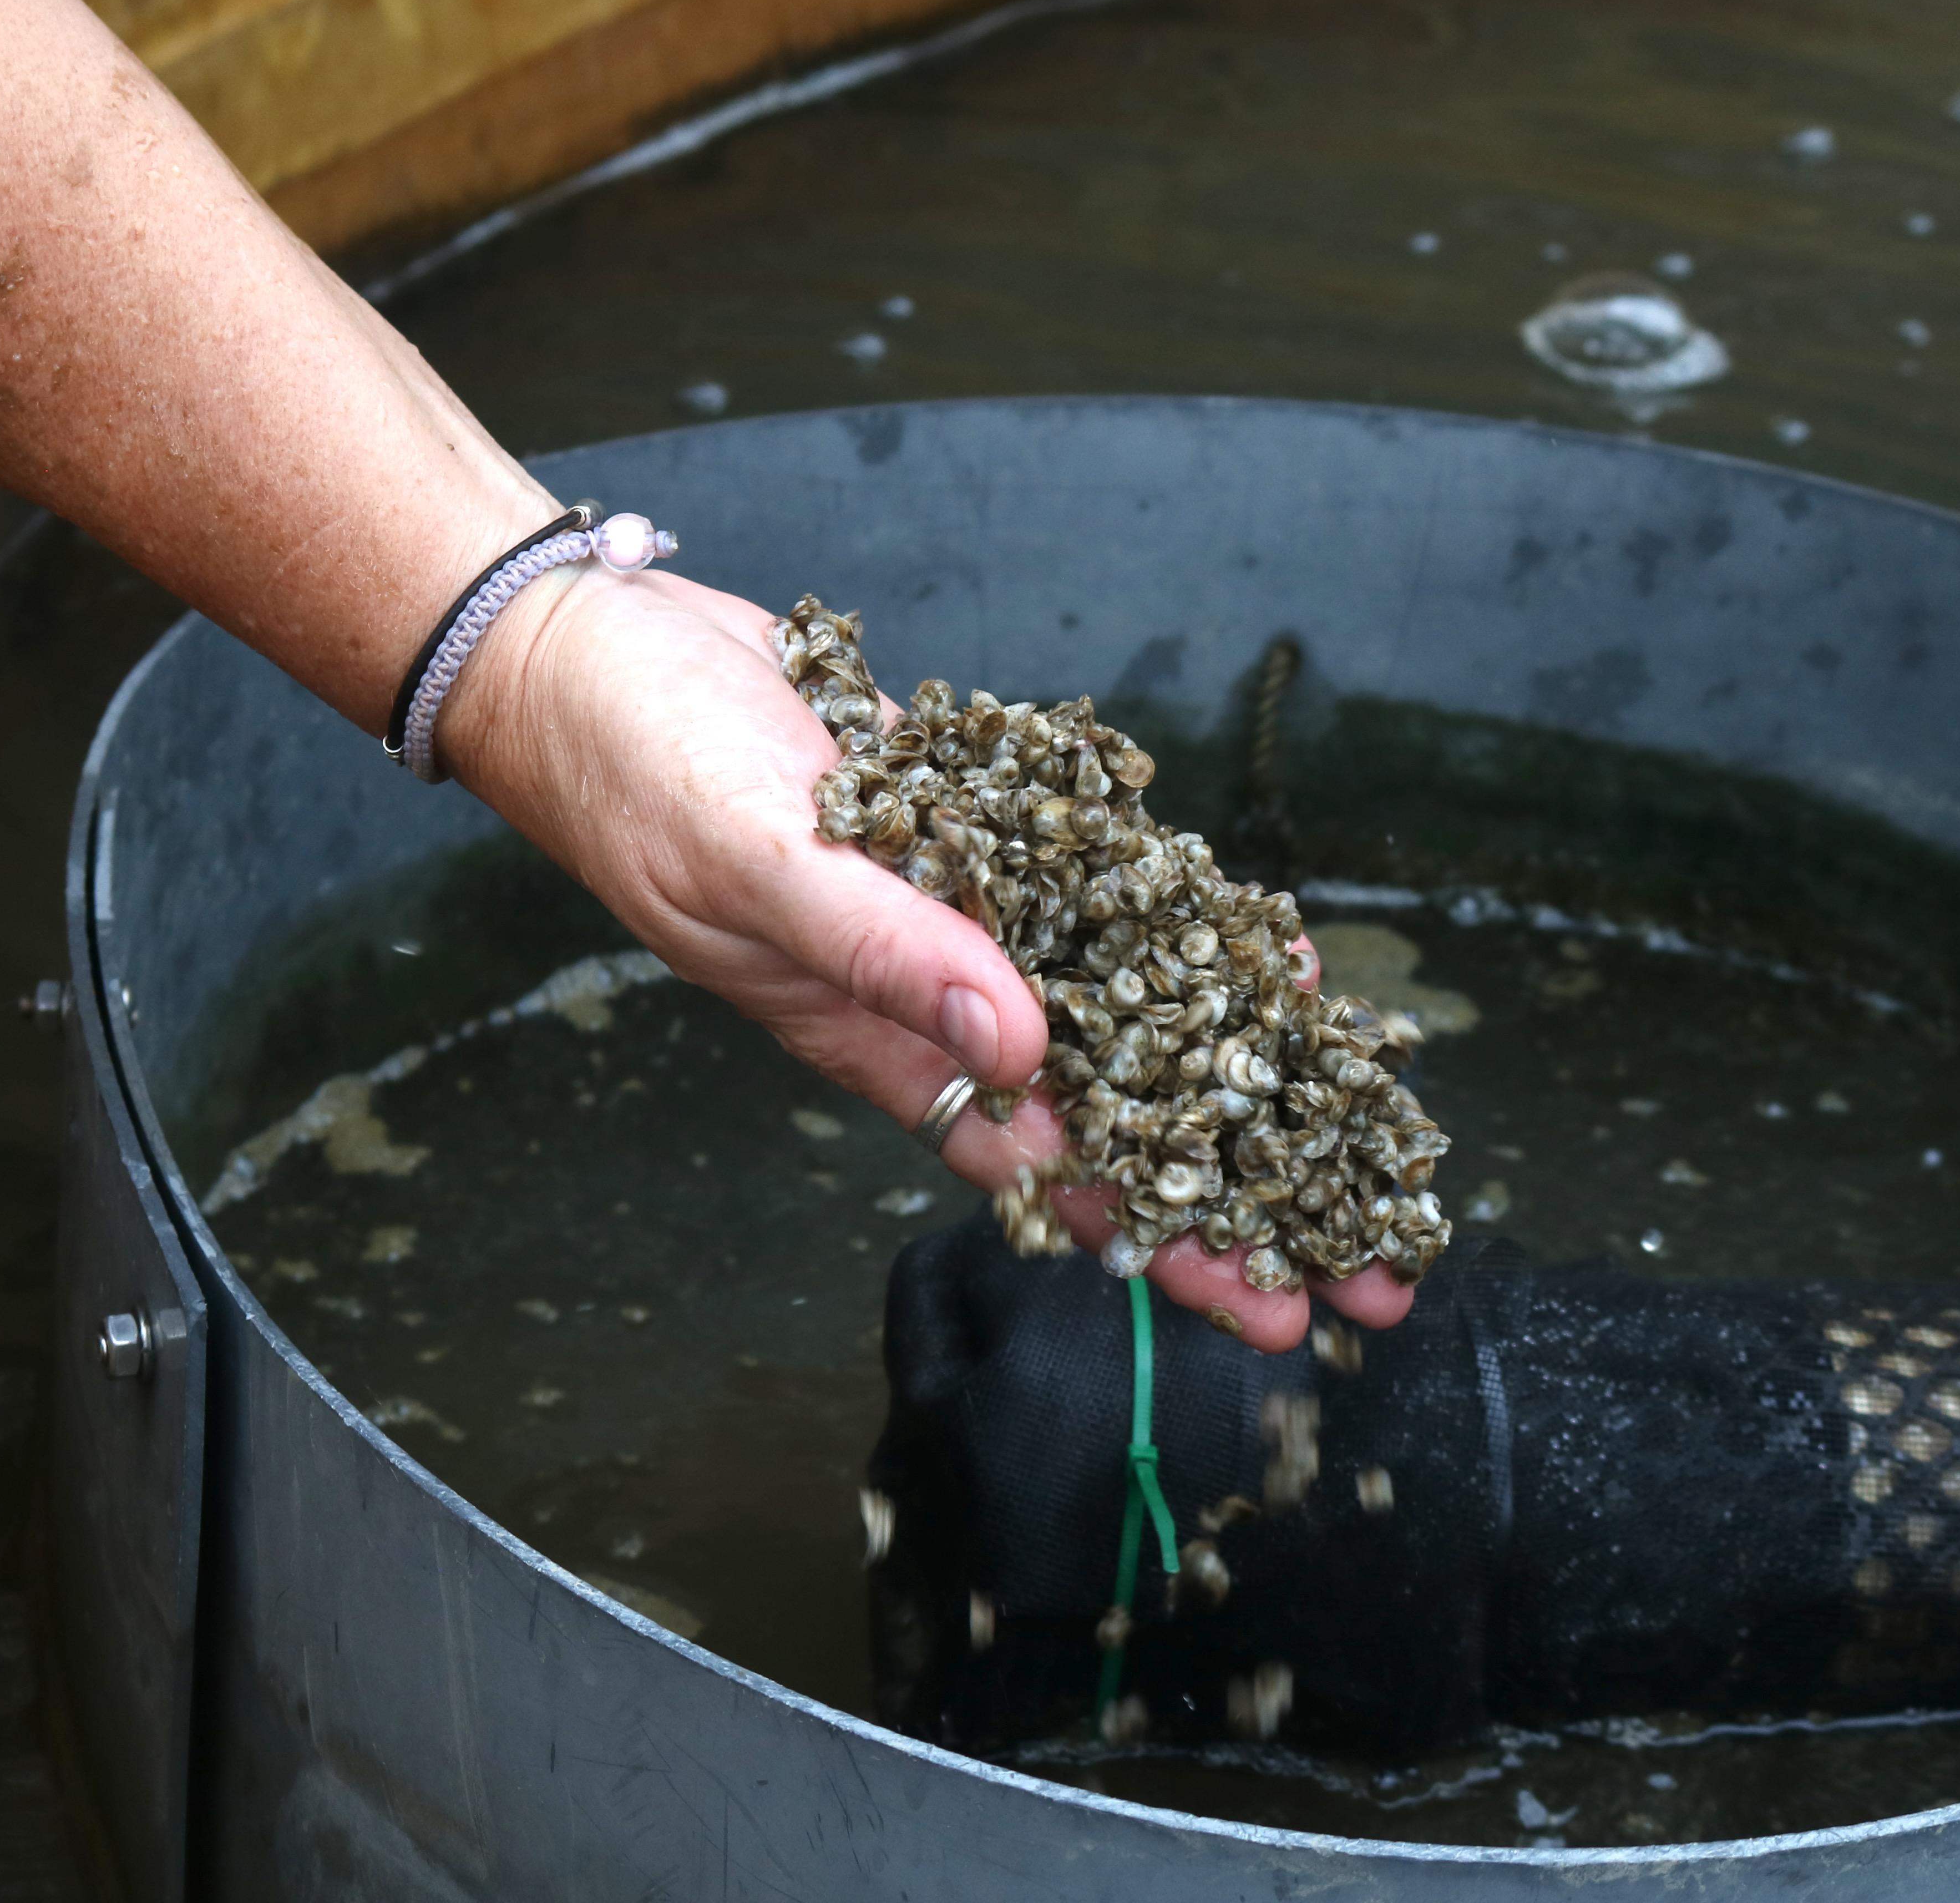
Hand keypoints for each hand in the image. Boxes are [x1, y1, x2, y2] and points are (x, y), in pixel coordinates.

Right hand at [440, 564, 1413, 1350]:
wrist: (583, 653)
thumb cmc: (636, 772)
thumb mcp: (760, 865)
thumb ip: (888, 953)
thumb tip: (1019, 1044)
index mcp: (880, 1037)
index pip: (1055, 1166)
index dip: (1167, 1237)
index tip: (1277, 1306)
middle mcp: (937, 990)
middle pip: (1119, 1108)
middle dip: (1242, 1183)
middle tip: (1376, 1258)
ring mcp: (960, 905)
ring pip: (1121, 1002)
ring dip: (1229, 1053)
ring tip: (1349, 1108)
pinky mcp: (971, 819)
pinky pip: (1092, 886)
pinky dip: (1171, 915)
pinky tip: (1250, 936)